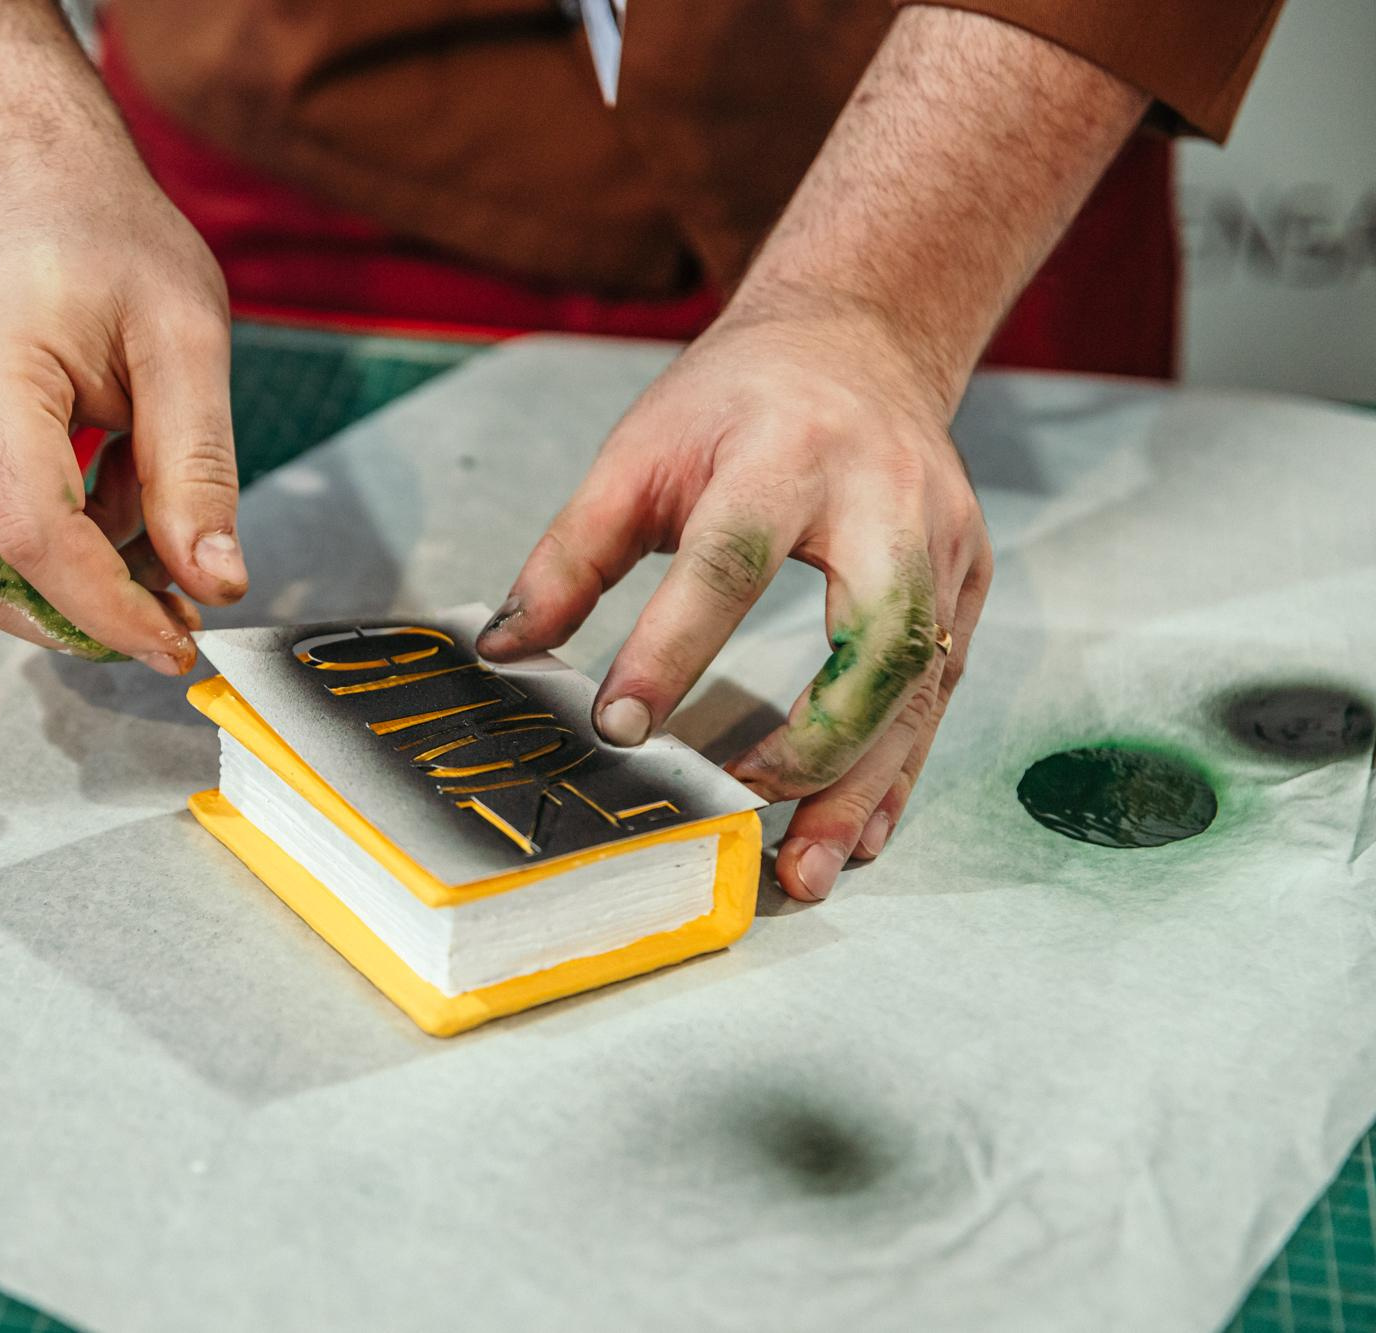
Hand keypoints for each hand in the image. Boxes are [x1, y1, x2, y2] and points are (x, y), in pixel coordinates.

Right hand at [0, 159, 243, 673]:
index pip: (34, 535)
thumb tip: (215, 583)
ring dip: (74, 589)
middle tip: (178, 616)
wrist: (25, 189)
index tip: (179, 642)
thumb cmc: (105, 242)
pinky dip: (52, 555)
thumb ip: (198, 469)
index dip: (109, 609)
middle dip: (88, 620)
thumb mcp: (185, 340)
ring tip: (156, 533)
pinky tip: (112, 505)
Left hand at [477, 293, 991, 901]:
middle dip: (816, 741)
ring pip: (920, 684)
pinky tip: (855, 833)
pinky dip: (896, 774)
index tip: (618, 728)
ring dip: (864, 787)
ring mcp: (944, 545)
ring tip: (805, 868)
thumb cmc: (737, 400)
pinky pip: (939, 694)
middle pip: (875, 633)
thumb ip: (570, 553)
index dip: (674, 650)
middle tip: (743, 808)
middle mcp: (885, 499)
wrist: (860, 340)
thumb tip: (507, 651)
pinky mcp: (967, 582)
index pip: (729, 561)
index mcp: (786, 454)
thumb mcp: (638, 451)